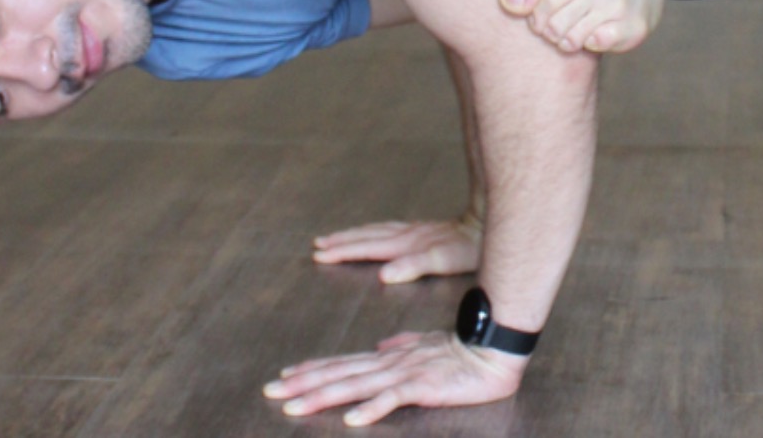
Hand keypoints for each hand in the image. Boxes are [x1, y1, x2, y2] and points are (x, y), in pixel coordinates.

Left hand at [264, 331, 525, 425]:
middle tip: (271, 391)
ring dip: (323, 397)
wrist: (492, 348)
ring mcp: (403, 374)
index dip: (313, 369)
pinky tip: (352, 420)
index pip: (343, 363)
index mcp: (389, 356)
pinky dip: (371, 409)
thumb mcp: (426, 344)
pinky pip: (393, 399)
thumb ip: (403, 344)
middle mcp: (388, 363)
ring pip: (355, 386)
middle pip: (338, 374)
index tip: (286, 376)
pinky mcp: (422, 386)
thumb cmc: (462, 349)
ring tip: (295, 407)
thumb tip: (381, 345)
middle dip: (303, 384)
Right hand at [311, 217, 481, 282]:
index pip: (365, 248)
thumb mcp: (440, 261)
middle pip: (366, 236)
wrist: (486, 226)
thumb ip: (412, 267)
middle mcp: (405, 235)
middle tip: (318, 244)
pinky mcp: (424, 231)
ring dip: (353, 234)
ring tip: (337, 236)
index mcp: (404, 245)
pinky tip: (376, 233)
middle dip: (341, 241)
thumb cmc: (466, 248)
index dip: (342, 252)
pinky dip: (373, 231)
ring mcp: (414, 231)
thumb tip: (383, 276)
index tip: (319, 255)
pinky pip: (388, 229)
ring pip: (376, 230)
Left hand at [499, 0, 672, 52]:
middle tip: (562, 8)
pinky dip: (593, 38)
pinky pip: (596, 46)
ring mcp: (617, 2)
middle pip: (547, 26)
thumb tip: (513, 7)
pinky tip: (599, 20)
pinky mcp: (635, 24)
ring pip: (570, 41)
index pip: (527, 1)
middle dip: (547, 23)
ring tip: (578, 14)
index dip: (530, 5)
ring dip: (568, 33)